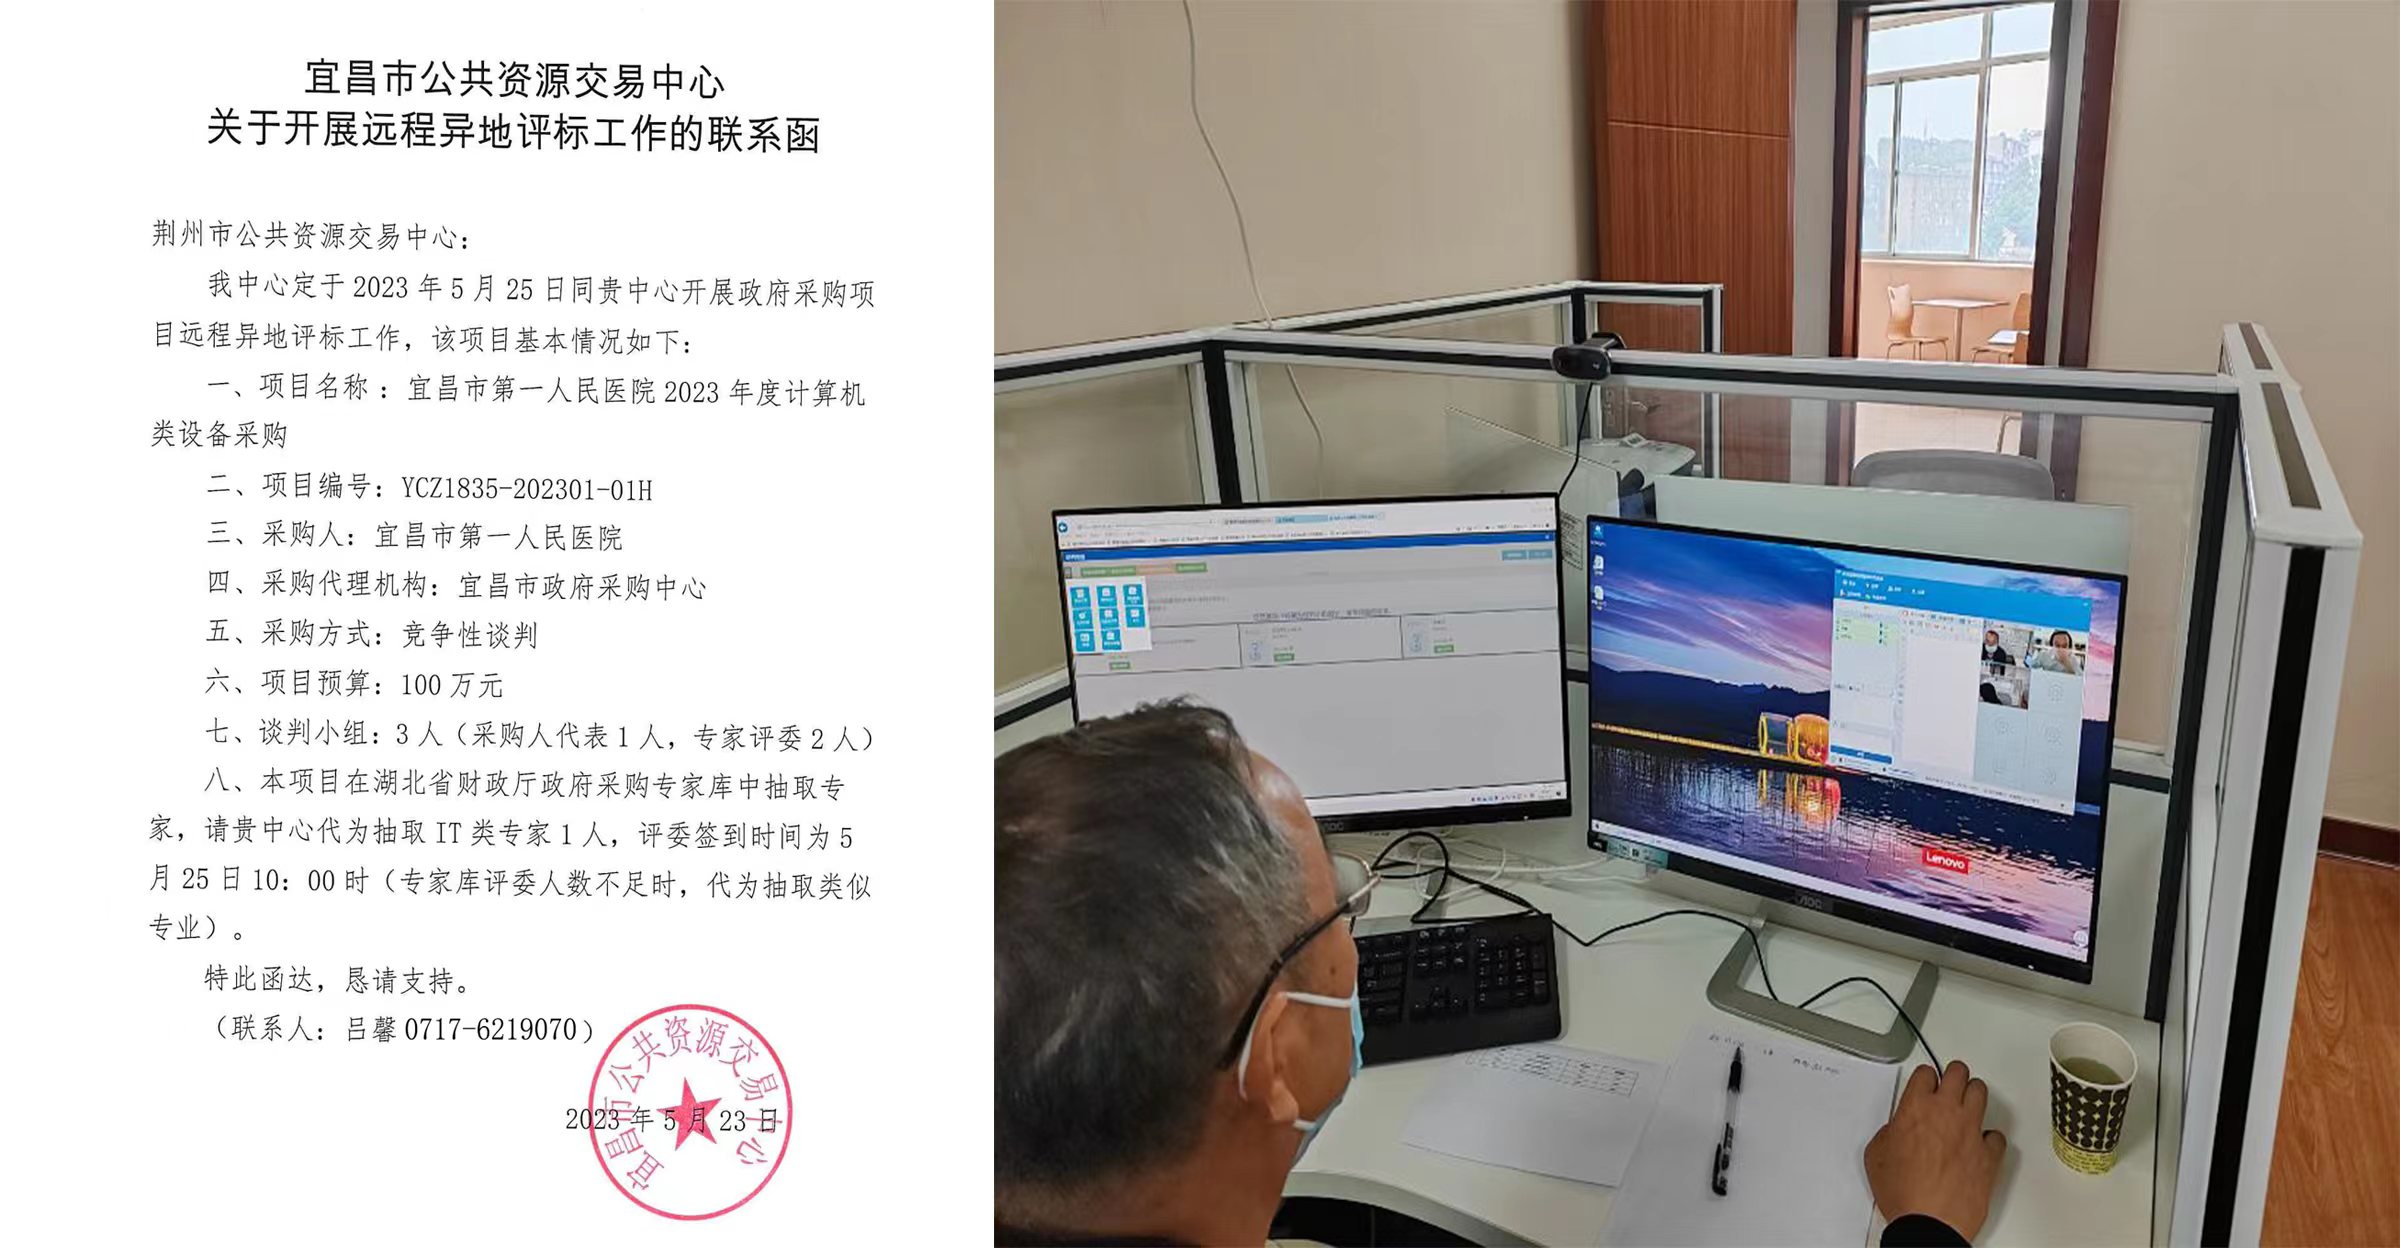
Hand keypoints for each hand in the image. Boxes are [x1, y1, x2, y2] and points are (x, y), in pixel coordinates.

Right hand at [1865, 1060, 2006, 1240]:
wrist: (1928, 1222)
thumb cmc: (1903, 1192)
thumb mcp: (1877, 1154)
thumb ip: (1891, 1132)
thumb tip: (1898, 1132)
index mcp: (1916, 1108)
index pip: (1926, 1073)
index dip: (1925, 1078)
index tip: (1925, 1083)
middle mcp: (1947, 1113)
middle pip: (1958, 1073)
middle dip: (1953, 1075)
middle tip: (1950, 1082)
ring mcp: (1971, 1131)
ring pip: (1981, 1092)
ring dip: (1972, 1095)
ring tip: (1967, 1104)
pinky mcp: (1989, 1154)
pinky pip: (1996, 1135)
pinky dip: (1989, 1136)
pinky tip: (1980, 1143)